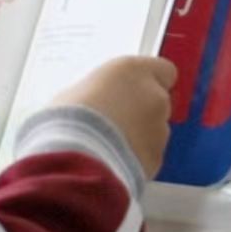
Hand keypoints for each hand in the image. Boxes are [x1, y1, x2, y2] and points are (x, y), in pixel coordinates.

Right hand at [54, 55, 177, 176]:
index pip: (162, 70)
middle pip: (158, 101)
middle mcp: (153, 96)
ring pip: (155, 131)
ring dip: (139, 136)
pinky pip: (149, 155)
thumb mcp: (74, 93)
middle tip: (115, 122)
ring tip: (108, 146)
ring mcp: (159, 128)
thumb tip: (96, 101)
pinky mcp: (157, 158)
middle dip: (141, 111)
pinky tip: (113, 161)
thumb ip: (98, 92)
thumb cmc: (68, 122)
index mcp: (133, 71)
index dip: (150, 81)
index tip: (135, 90)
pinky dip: (136, 158)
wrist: (75, 161)